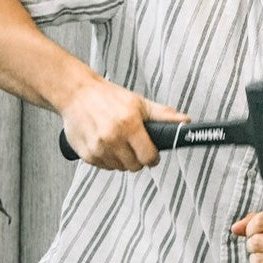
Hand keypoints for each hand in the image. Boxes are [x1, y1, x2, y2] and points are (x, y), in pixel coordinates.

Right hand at [60, 77, 188, 170]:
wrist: (76, 94)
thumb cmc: (109, 97)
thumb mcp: (139, 103)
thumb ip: (164, 115)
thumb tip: (186, 121)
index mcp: (129, 125)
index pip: (148, 158)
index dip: (152, 157)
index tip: (151, 153)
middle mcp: (112, 138)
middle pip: (134, 166)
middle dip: (137, 158)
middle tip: (132, 143)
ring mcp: (98, 148)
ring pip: (119, 168)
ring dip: (122, 159)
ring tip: (117, 141)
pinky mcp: (86, 154)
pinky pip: (104, 167)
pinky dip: (107, 159)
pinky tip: (105, 143)